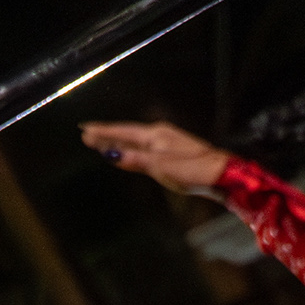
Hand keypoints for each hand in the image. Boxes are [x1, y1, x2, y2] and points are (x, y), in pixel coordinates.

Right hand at [79, 119, 235, 194]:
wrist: (220, 174)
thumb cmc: (192, 170)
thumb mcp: (160, 166)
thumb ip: (135, 160)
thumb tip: (110, 156)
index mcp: (155, 134)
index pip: (123, 132)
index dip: (103, 132)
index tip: (84, 129)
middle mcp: (159, 135)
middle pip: (127, 135)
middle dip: (107, 136)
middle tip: (87, 135)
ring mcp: (166, 143)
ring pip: (135, 142)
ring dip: (117, 143)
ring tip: (101, 143)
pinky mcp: (171, 153)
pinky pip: (144, 149)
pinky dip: (131, 150)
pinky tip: (128, 154)